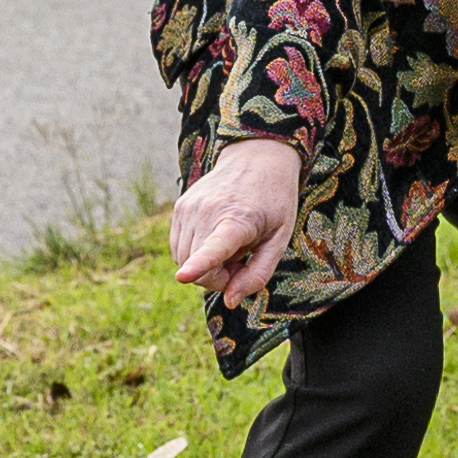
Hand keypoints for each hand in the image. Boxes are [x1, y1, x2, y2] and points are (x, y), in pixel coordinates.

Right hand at [170, 136, 304, 306]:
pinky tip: (215, 238)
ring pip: (184, 261)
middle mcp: (207, 212)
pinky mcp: (179, 207)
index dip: (198, 266)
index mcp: (238, 220)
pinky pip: (178, 248)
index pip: (214, 248)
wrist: (257, 156)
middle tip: (243, 261)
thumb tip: (229, 301)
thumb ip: (257, 274)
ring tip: (231, 247)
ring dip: (206, 267)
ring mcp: (189, 208)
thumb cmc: (274, 201)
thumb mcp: (279, 239)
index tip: (183, 277)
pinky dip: (195, 254)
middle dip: (218, 279)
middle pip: (199, 270)